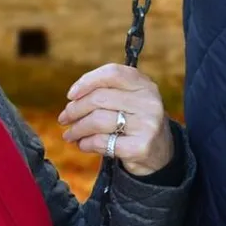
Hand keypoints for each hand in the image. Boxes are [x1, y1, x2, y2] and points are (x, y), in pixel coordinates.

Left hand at [57, 64, 173, 176]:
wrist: (161, 152)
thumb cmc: (135, 121)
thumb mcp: (130, 99)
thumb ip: (107, 91)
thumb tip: (73, 97)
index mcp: (144, 84)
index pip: (111, 73)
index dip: (87, 81)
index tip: (70, 95)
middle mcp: (149, 102)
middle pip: (99, 98)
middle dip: (75, 109)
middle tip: (64, 118)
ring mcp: (147, 125)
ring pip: (97, 121)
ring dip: (77, 129)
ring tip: (69, 134)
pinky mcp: (140, 147)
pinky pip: (102, 142)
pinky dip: (87, 144)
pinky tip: (83, 144)